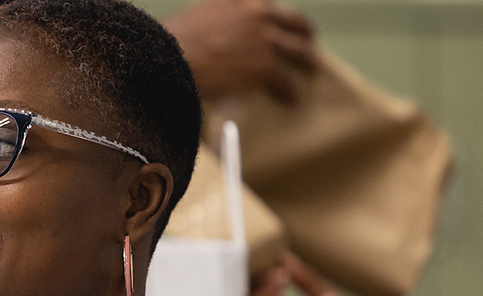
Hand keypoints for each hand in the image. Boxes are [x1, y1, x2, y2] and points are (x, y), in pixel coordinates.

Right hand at [164, 0, 317, 105]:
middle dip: (303, 31)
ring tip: (312, 69)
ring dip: (307, 60)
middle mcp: (256, 12)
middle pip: (292, 21)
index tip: (275, 16)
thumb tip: (217, 35)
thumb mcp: (195, 16)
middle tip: (308, 38)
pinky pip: (284, 82)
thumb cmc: (172, 43)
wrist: (170, 59)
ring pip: (297, 50)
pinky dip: (289, 93)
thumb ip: (215, 19)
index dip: (272, 11)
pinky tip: (293, 99)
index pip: (264, 1)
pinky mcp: (264, 67)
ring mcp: (263, 39)